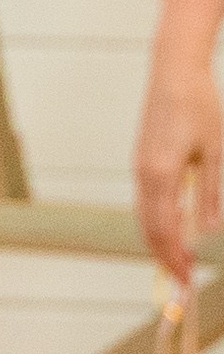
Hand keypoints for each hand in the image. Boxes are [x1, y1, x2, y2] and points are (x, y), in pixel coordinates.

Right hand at [137, 58, 222, 280]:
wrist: (173, 73)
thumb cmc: (199, 107)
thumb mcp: (213, 154)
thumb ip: (209, 195)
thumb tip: (210, 232)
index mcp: (161, 176)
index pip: (166, 230)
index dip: (176, 258)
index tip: (188, 280)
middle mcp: (144, 176)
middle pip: (149, 229)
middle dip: (164, 257)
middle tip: (182, 280)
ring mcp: (139, 169)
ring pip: (144, 218)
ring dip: (158, 242)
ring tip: (178, 259)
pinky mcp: (141, 162)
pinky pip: (144, 202)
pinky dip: (155, 223)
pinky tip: (171, 229)